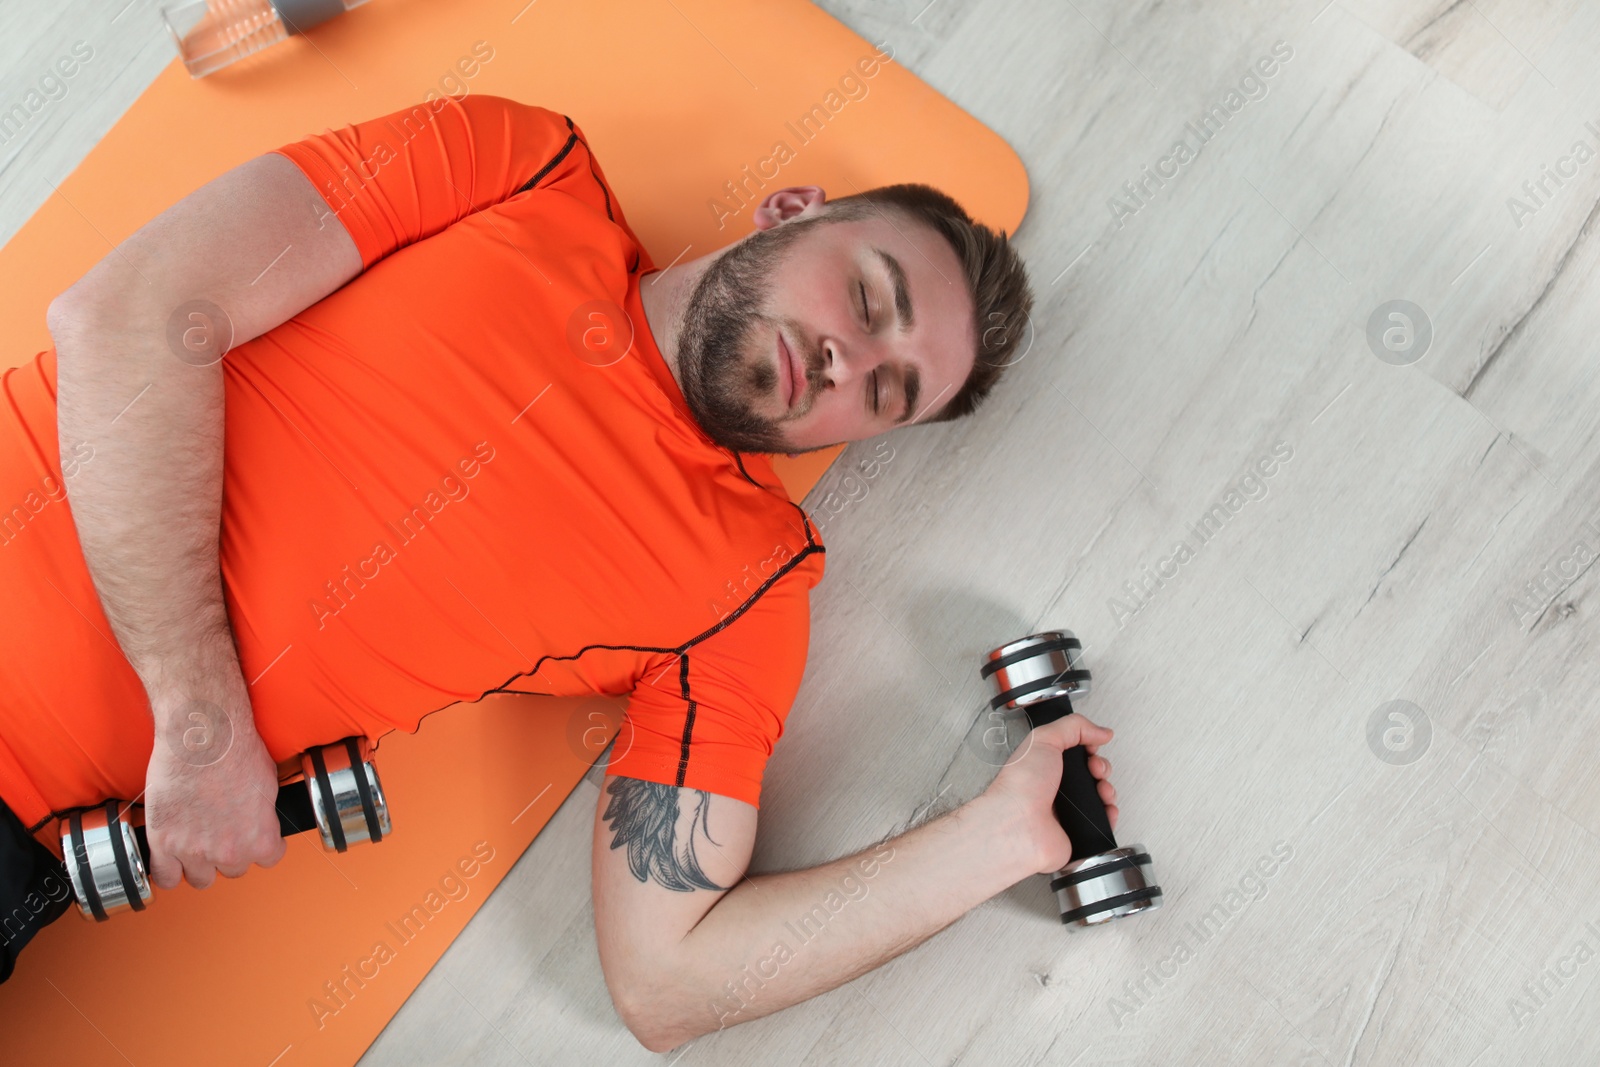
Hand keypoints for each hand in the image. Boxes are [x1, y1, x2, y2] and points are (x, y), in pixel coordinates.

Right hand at [142, 691, 286, 890]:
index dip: (263, 845)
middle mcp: (229, 852)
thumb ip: (262, 815)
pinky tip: (173, 858)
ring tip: (199, 844)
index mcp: (260, 838)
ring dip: (201, 865)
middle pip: (234, 869)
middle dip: (231, 853)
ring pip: (201, 879)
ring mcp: (193, 850)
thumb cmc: (237, 752)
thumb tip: (258, 820)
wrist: (203, 738)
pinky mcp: (162, 842)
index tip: (255, 837)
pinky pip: (164, 877)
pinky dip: (169, 870)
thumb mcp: (269, 785)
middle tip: (224, 833)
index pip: (269, 858)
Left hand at [980, 713, 1116, 875]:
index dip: (1089, 748)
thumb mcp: (1044, 739)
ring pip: (1099, 797)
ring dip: (1108, 790)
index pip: (1077, 752)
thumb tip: (1099, 730)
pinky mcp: (1076, 830)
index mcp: (1045, 764)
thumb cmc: (1019, 786)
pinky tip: (1105, 808)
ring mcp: (1067, 810)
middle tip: (1095, 769)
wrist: (1017, 825)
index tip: (1091, 748)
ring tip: (1101, 790)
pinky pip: (1102, 822)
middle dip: (1101, 768)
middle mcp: (1055, 787)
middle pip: (1092, 774)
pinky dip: (1109, 815)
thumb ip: (1073, 726)